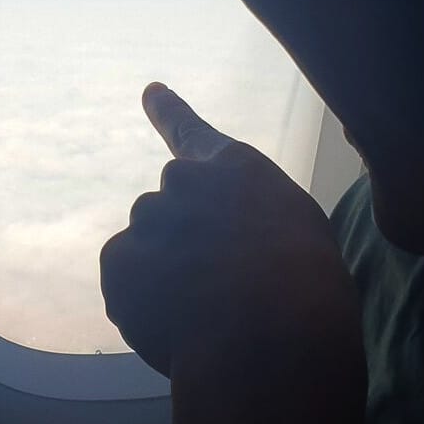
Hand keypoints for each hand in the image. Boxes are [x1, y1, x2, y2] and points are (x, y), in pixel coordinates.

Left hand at [99, 83, 362, 401]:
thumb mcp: (296, 231)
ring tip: (206, 312)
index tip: (150, 92)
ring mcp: (147, 218)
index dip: (169, 112)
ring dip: (164, 279)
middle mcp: (182, 182)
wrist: (272, 332)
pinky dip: (142, 308)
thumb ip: (251, 218)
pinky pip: (125, 287)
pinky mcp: (118, 260)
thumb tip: (229, 246)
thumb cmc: (304, 287)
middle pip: (169, 213)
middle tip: (216, 286)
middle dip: (182, 245)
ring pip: (147, 253)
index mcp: (233, 168)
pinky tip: (179, 327)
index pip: (192, 133)